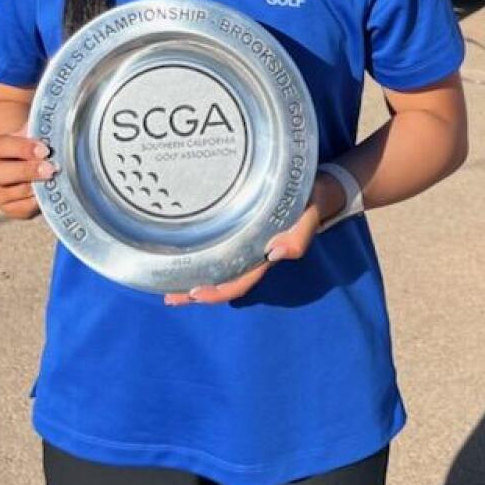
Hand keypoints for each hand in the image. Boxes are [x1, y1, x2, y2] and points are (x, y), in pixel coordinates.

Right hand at [0, 133, 53, 220]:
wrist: (21, 164)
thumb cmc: (28, 148)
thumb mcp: (30, 136)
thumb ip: (37, 134)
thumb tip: (56, 136)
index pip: (0, 147)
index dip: (22, 148)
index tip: (44, 150)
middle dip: (26, 171)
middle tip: (50, 169)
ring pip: (11, 193)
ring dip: (35, 187)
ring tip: (53, 180)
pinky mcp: (8, 209)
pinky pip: (21, 209)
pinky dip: (35, 203)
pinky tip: (47, 194)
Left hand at [163, 171, 346, 305]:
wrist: (316, 188)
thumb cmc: (310, 203)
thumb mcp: (308, 218)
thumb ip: (298, 237)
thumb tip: (277, 253)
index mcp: (265, 256)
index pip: (239, 281)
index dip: (218, 291)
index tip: (194, 293)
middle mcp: (252, 254)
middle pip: (222, 281)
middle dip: (197, 292)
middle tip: (169, 296)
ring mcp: (246, 243)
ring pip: (218, 267)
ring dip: (195, 276)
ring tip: (167, 282)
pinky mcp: (241, 229)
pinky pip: (219, 248)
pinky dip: (201, 255)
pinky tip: (185, 252)